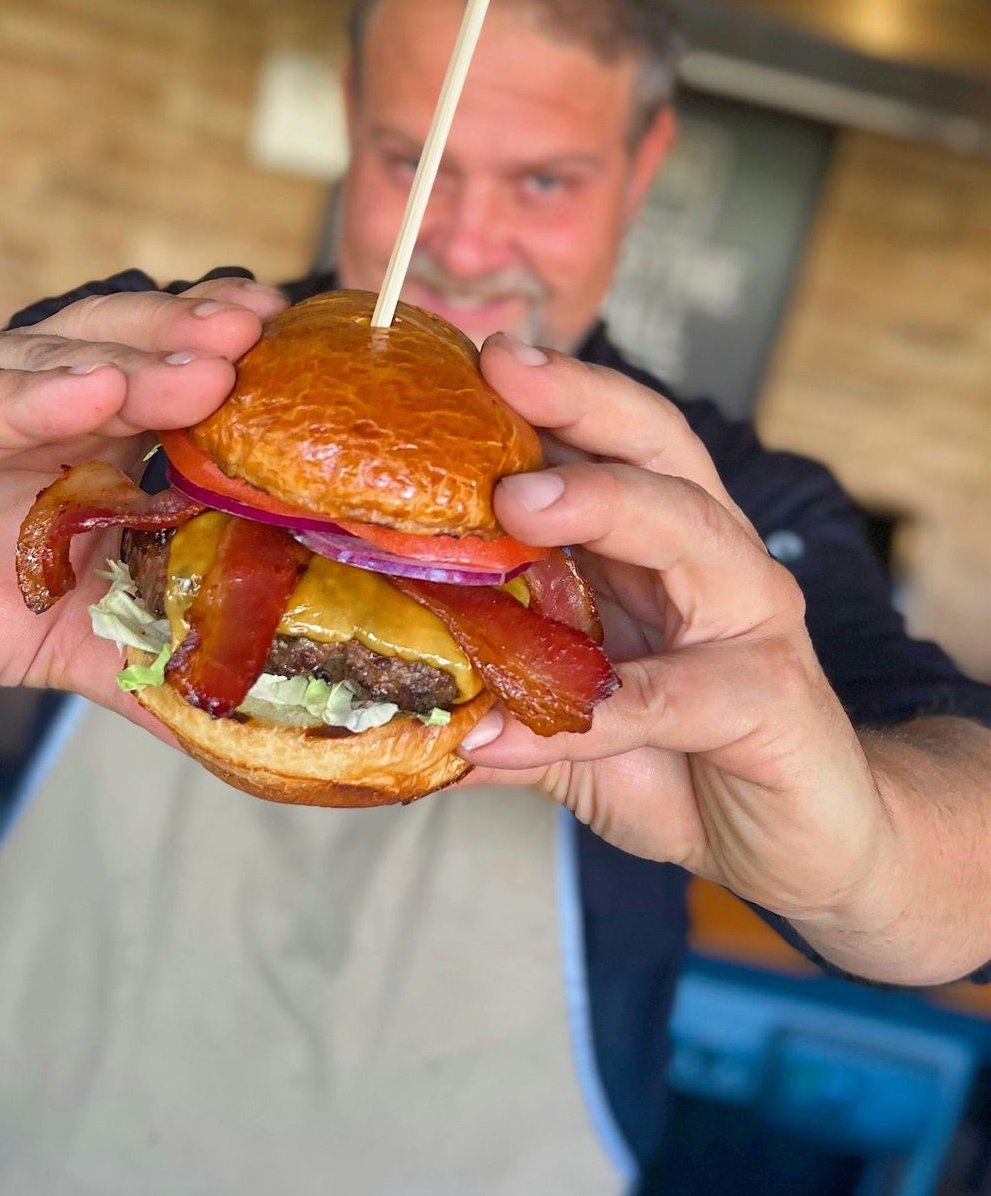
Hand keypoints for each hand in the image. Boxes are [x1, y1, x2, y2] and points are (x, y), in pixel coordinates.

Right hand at [0, 279, 285, 726]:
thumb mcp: (57, 636)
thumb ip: (141, 663)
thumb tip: (240, 717)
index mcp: (86, 435)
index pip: (172, 379)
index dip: (235, 367)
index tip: (308, 362)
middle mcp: (38, 399)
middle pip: (131, 347)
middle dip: (201, 341)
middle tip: (269, 334)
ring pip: (59, 361)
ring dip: (137, 359)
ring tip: (208, 363)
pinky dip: (27, 397)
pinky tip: (90, 391)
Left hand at [462, 335, 890, 929]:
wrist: (810, 844)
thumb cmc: (687, 758)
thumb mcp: (573, 723)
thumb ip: (497, 699)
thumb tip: (386, 707)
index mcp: (661, 544)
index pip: (613, 439)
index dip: (550, 390)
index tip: (471, 352)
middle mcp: (714, 562)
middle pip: (660, 449)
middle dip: (582, 401)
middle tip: (503, 370)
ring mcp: (753, 625)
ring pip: (694, 533)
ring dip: (605, 505)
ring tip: (514, 506)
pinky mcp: (773, 704)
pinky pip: (681, 696)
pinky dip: (596, 710)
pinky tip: (505, 731)